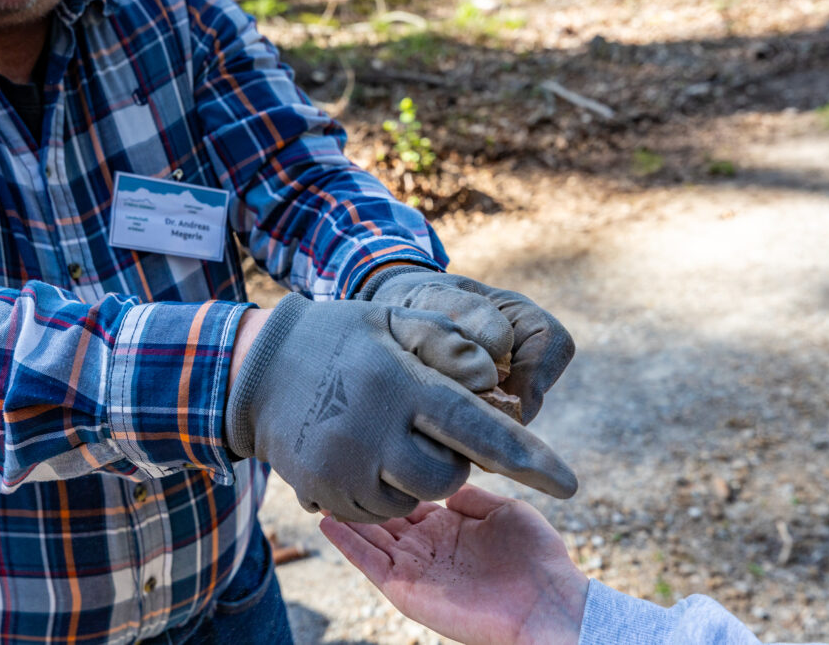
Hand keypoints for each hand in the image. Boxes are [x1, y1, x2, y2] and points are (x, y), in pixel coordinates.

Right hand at [225, 294, 576, 523]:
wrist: (258, 369)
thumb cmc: (341, 338)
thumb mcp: (394, 318)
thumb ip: (449, 343)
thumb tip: (495, 379)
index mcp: (400, 383)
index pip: (477, 429)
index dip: (528, 458)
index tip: (569, 484)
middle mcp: (372, 431)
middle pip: (448, 476)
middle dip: (454, 459)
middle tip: (430, 428)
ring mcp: (344, 467)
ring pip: (415, 497)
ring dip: (418, 475)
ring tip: (391, 436)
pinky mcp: (324, 491)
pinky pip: (379, 511)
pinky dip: (386, 491)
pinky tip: (368, 455)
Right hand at [320, 484, 588, 644]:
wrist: (546, 601)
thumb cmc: (536, 557)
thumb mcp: (505, 510)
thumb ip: (471, 496)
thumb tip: (446, 484)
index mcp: (449, 527)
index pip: (407, 500)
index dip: (387, 479)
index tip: (366, 451)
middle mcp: (427, 547)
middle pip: (382, 516)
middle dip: (359, 493)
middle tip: (332, 461)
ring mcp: (414, 568)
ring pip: (369, 537)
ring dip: (345, 515)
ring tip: (318, 486)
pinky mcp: (405, 588)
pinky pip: (368, 563)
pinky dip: (346, 543)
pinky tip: (326, 521)